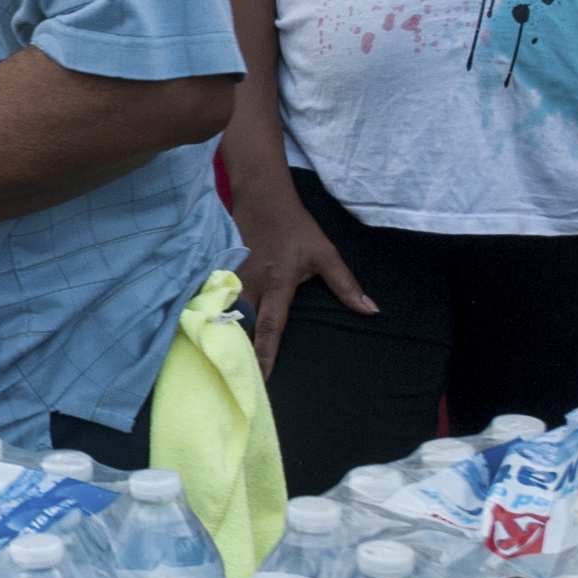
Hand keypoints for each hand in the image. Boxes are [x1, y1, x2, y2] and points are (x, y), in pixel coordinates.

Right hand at [228, 177, 372, 373]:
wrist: (263, 198)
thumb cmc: (296, 229)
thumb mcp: (325, 254)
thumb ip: (345, 285)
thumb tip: (371, 310)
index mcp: (278, 285)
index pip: (270, 327)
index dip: (265, 354)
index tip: (262, 378)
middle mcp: (251, 286)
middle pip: (240, 326)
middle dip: (237, 352)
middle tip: (235, 378)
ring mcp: (231, 278)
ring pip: (224, 314)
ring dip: (223, 337)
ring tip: (217, 363)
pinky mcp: (220, 272)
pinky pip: (215, 300)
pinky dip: (212, 317)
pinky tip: (206, 333)